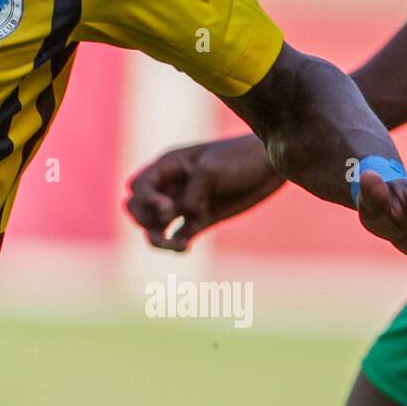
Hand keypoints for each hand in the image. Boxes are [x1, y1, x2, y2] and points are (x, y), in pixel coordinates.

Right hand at [126, 135, 283, 251]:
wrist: (269, 165)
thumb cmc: (240, 158)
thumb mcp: (211, 171)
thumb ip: (192, 195)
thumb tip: (186, 217)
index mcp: (169, 166)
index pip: (138, 186)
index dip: (145, 200)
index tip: (167, 207)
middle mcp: (171, 186)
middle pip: (137, 208)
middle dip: (144, 219)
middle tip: (169, 218)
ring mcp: (186, 204)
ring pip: (154, 227)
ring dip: (158, 239)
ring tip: (176, 246)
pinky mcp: (202, 219)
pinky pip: (178, 237)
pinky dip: (176, 245)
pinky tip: (186, 247)